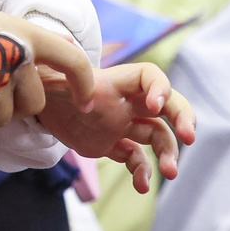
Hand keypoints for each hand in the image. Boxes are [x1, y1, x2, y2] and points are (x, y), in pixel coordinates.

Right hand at [0, 8, 95, 128]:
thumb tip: (66, 50)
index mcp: (27, 35)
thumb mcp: (0, 24)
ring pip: (7, 116)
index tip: (86, 101)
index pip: (71, 60)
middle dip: (17, 102)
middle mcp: (18, 59)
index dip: (83, 84)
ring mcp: (0, 85)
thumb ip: (30, 41)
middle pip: (35, 102)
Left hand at [40, 62, 197, 193]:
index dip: (158, 86)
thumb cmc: (48, 84)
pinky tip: (141, 186)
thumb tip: (64, 44)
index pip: (148, 76)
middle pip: (167, 104)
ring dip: (169, 152)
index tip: (155, 105)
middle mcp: (127, 102)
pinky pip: (137, 158)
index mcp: (115, 82)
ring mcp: (124, 124)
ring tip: (170, 172)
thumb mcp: (52, 76)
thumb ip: (60, 67)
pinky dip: (142, 172)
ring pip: (158, 135)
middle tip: (189, 136)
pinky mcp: (114, 144)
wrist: (40, 106)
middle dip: (183, 116)